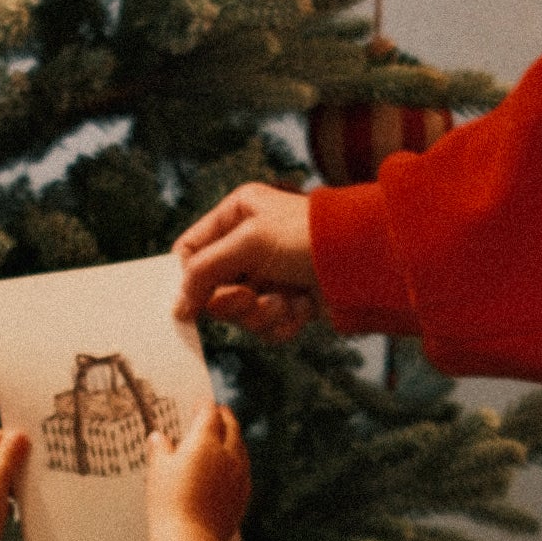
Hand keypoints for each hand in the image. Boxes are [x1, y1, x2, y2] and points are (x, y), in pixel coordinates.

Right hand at [147, 402, 250, 540]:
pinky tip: (231, 466)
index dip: (204, 406)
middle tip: (219, 412)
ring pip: (241, 448)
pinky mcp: (243, 495)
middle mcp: (228, 454)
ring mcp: (239, 475)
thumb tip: (159, 437)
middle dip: (224, 416)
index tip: (200, 403)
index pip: (209, 413)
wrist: (190, 539)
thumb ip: (160, 449)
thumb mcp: (157, 471)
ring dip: (234, 438)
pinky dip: (237, 461)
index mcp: (205, 441)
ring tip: (226, 436)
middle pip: (231, 427)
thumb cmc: (169, 502)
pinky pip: (244, 470)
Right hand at [174, 183, 318, 338]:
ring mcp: (270, 275)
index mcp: (238, 213)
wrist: (364, 264)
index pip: (190, 250)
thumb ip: (204, 271)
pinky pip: (266, 327)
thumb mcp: (248, 242)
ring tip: (287, 300)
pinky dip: (284, 322)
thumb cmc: (308, 238)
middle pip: (213, 289)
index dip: (188, 279)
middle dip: (233, 301)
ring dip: (262, 313)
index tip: (188, 302)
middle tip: (249, 297)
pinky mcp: (289, 303)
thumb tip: (177, 306)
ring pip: (240, 314)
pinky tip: (303, 307)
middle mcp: (250, 243)